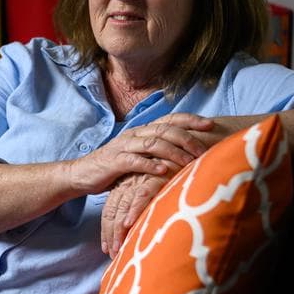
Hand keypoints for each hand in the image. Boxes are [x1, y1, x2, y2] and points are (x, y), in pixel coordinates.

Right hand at [69, 112, 213, 195]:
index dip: (191, 120)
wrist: (83, 174)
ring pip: (153, 144)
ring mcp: (124, 146)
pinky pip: (134, 161)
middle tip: (204, 150)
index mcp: (143, 131)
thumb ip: (159, 153)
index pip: (170, 119)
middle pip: (165, 130)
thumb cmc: (116, 168)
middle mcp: (135, 134)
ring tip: (189, 162)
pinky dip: (150, 165)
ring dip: (173, 152)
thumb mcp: (139, 156)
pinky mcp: (114, 162)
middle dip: (187, 138)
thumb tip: (189, 155)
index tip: (211, 125)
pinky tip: (163, 171)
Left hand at [100, 168, 174, 257]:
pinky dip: (134, 209)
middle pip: (113, 212)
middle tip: (112, 255)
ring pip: (123, 207)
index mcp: (124, 186)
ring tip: (118, 248)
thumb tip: (137, 230)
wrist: (184, 153)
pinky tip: (130, 224)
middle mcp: (128, 184)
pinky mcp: (154, 178)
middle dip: (111, 235)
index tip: (106, 249)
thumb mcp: (151, 191)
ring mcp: (140, 180)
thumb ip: (142, 206)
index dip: (107, 231)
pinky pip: (141, 195)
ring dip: (119, 229)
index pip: (110, 212)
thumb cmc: (171, 175)